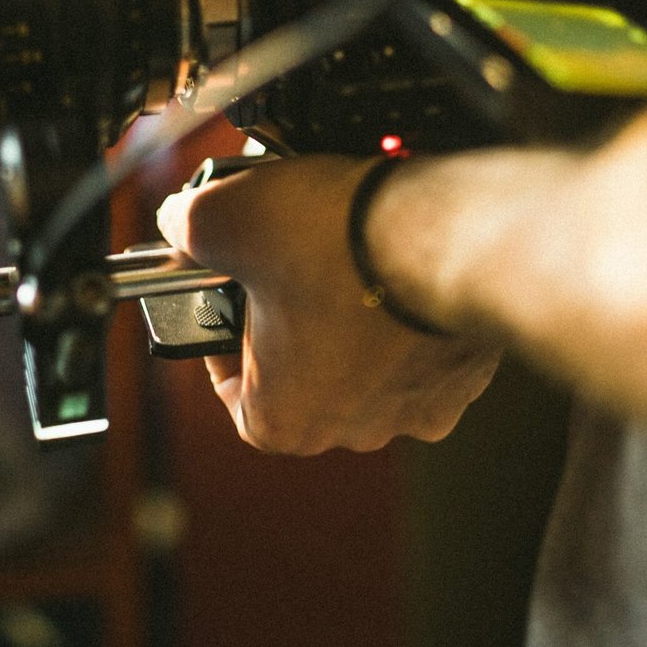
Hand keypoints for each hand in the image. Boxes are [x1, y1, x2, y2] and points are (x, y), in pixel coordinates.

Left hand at [157, 156, 502, 454]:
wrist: (447, 231)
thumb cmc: (335, 243)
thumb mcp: (224, 218)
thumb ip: (186, 225)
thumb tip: (181, 220)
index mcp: (281, 420)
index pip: (229, 384)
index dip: (217, 325)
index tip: (222, 286)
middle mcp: (353, 429)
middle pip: (299, 368)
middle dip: (288, 312)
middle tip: (283, 254)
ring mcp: (418, 404)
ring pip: (364, 355)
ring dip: (349, 308)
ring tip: (341, 246)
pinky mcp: (465, 371)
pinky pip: (420, 341)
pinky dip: (405, 305)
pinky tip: (393, 255)